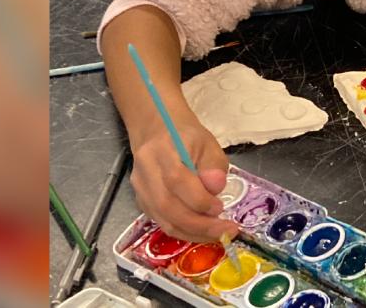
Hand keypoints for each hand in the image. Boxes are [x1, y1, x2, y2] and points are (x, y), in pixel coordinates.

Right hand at [129, 118, 239, 241]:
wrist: (157, 132)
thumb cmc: (186, 136)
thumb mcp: (208, 143)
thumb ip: (213, 164)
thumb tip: (215, 188)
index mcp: (162, 149)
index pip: (176, 179)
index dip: (199, 199)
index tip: (220, 207)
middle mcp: (145, 170)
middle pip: (167, 205)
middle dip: (199, 224)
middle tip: (225, 229)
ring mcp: (140, 188)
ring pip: (163, 220)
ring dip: (193, 233)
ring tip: (218, 234)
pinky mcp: (142, 202)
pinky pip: (162, 223)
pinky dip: (184, 232)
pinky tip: (203, 232)